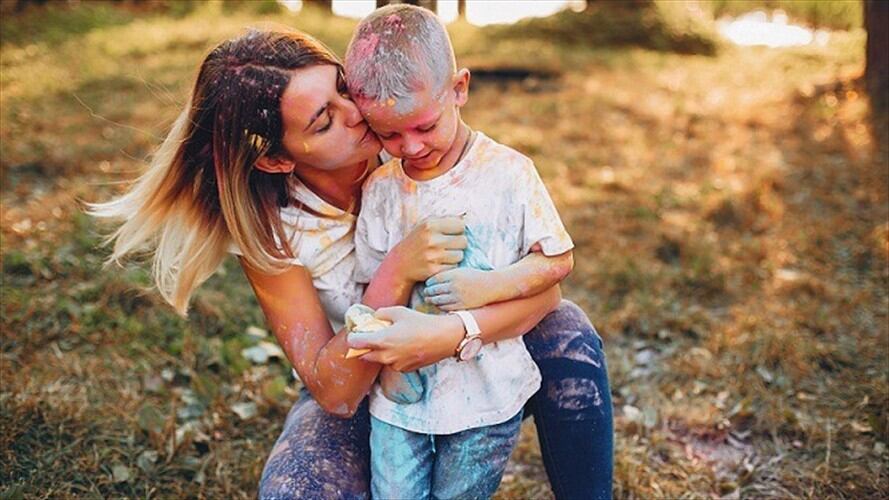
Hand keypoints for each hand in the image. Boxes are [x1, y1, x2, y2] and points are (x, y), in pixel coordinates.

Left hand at [346, 306, 463, 371]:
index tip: (354, 334)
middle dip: (364, 348)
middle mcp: (387, 356)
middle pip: (364, 356)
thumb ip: (382, 314)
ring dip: (379, 352)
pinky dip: (392, 357)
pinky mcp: (405, 369)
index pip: (356, 344)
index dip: (352, 338)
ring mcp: (396, 365)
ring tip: (390, 340)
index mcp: (382, 340)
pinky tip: (403, 347)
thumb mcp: (400, 312)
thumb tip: (374, 317)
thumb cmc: (423, 323)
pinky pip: (392, 364)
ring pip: (379, 360)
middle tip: (369, 338)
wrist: (445, 338)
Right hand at [391, 217, 466, 282]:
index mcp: (430, 224)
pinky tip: (440, 264)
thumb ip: (446, 219)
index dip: (458, 230)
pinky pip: (453, 267)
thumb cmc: (418, 241)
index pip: (461, 225)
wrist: (400, 263)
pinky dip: (449, 267)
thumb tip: (466, 216)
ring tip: (443, 255)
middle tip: (448, 246)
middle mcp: (431, 239)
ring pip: (460, 255)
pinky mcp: (433, 270)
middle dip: (458, 244)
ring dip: (455, 256)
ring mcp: (432, 256)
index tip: (452, 234)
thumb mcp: (426, 224)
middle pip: (463, 241)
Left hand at [422, 268, 499, 310]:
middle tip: (425, 292)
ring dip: (431, 300)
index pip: (434, 279)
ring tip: (428, 299)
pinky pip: (445, 307)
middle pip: (434, 290)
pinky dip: (439, 306)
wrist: (491, 286)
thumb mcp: (461, 270)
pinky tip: (438, 304)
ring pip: (438, 300)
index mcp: (454, 275)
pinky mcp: (461, 306)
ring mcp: (457, 297)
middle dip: (428, 292)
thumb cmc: (475, 276)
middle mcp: (454, 286)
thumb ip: (447, 274)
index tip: (427, 283)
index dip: (428, 282)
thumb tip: (431, 279)